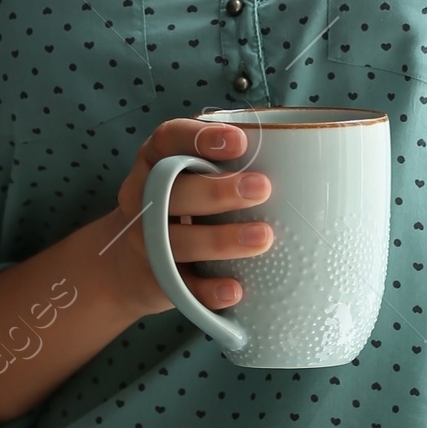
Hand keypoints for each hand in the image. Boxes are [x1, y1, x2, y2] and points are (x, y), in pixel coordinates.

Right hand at [102, 116, 274, 321]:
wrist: (127, 265)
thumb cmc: (178, 206)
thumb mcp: (186, 175)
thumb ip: (223, 164)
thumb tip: (299, 159)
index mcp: (155, 161)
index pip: (168, 139)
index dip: (199, 137)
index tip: (240, 142)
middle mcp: (143, 198)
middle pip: (171, 191)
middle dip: (216, 190)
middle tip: (262, 188)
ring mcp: (145, 242)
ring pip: (176, 241)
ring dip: (220, 240)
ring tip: (262, 237)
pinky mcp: (155, 280)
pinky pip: (180, 288)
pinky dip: (208, 290)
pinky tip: (235, 290)